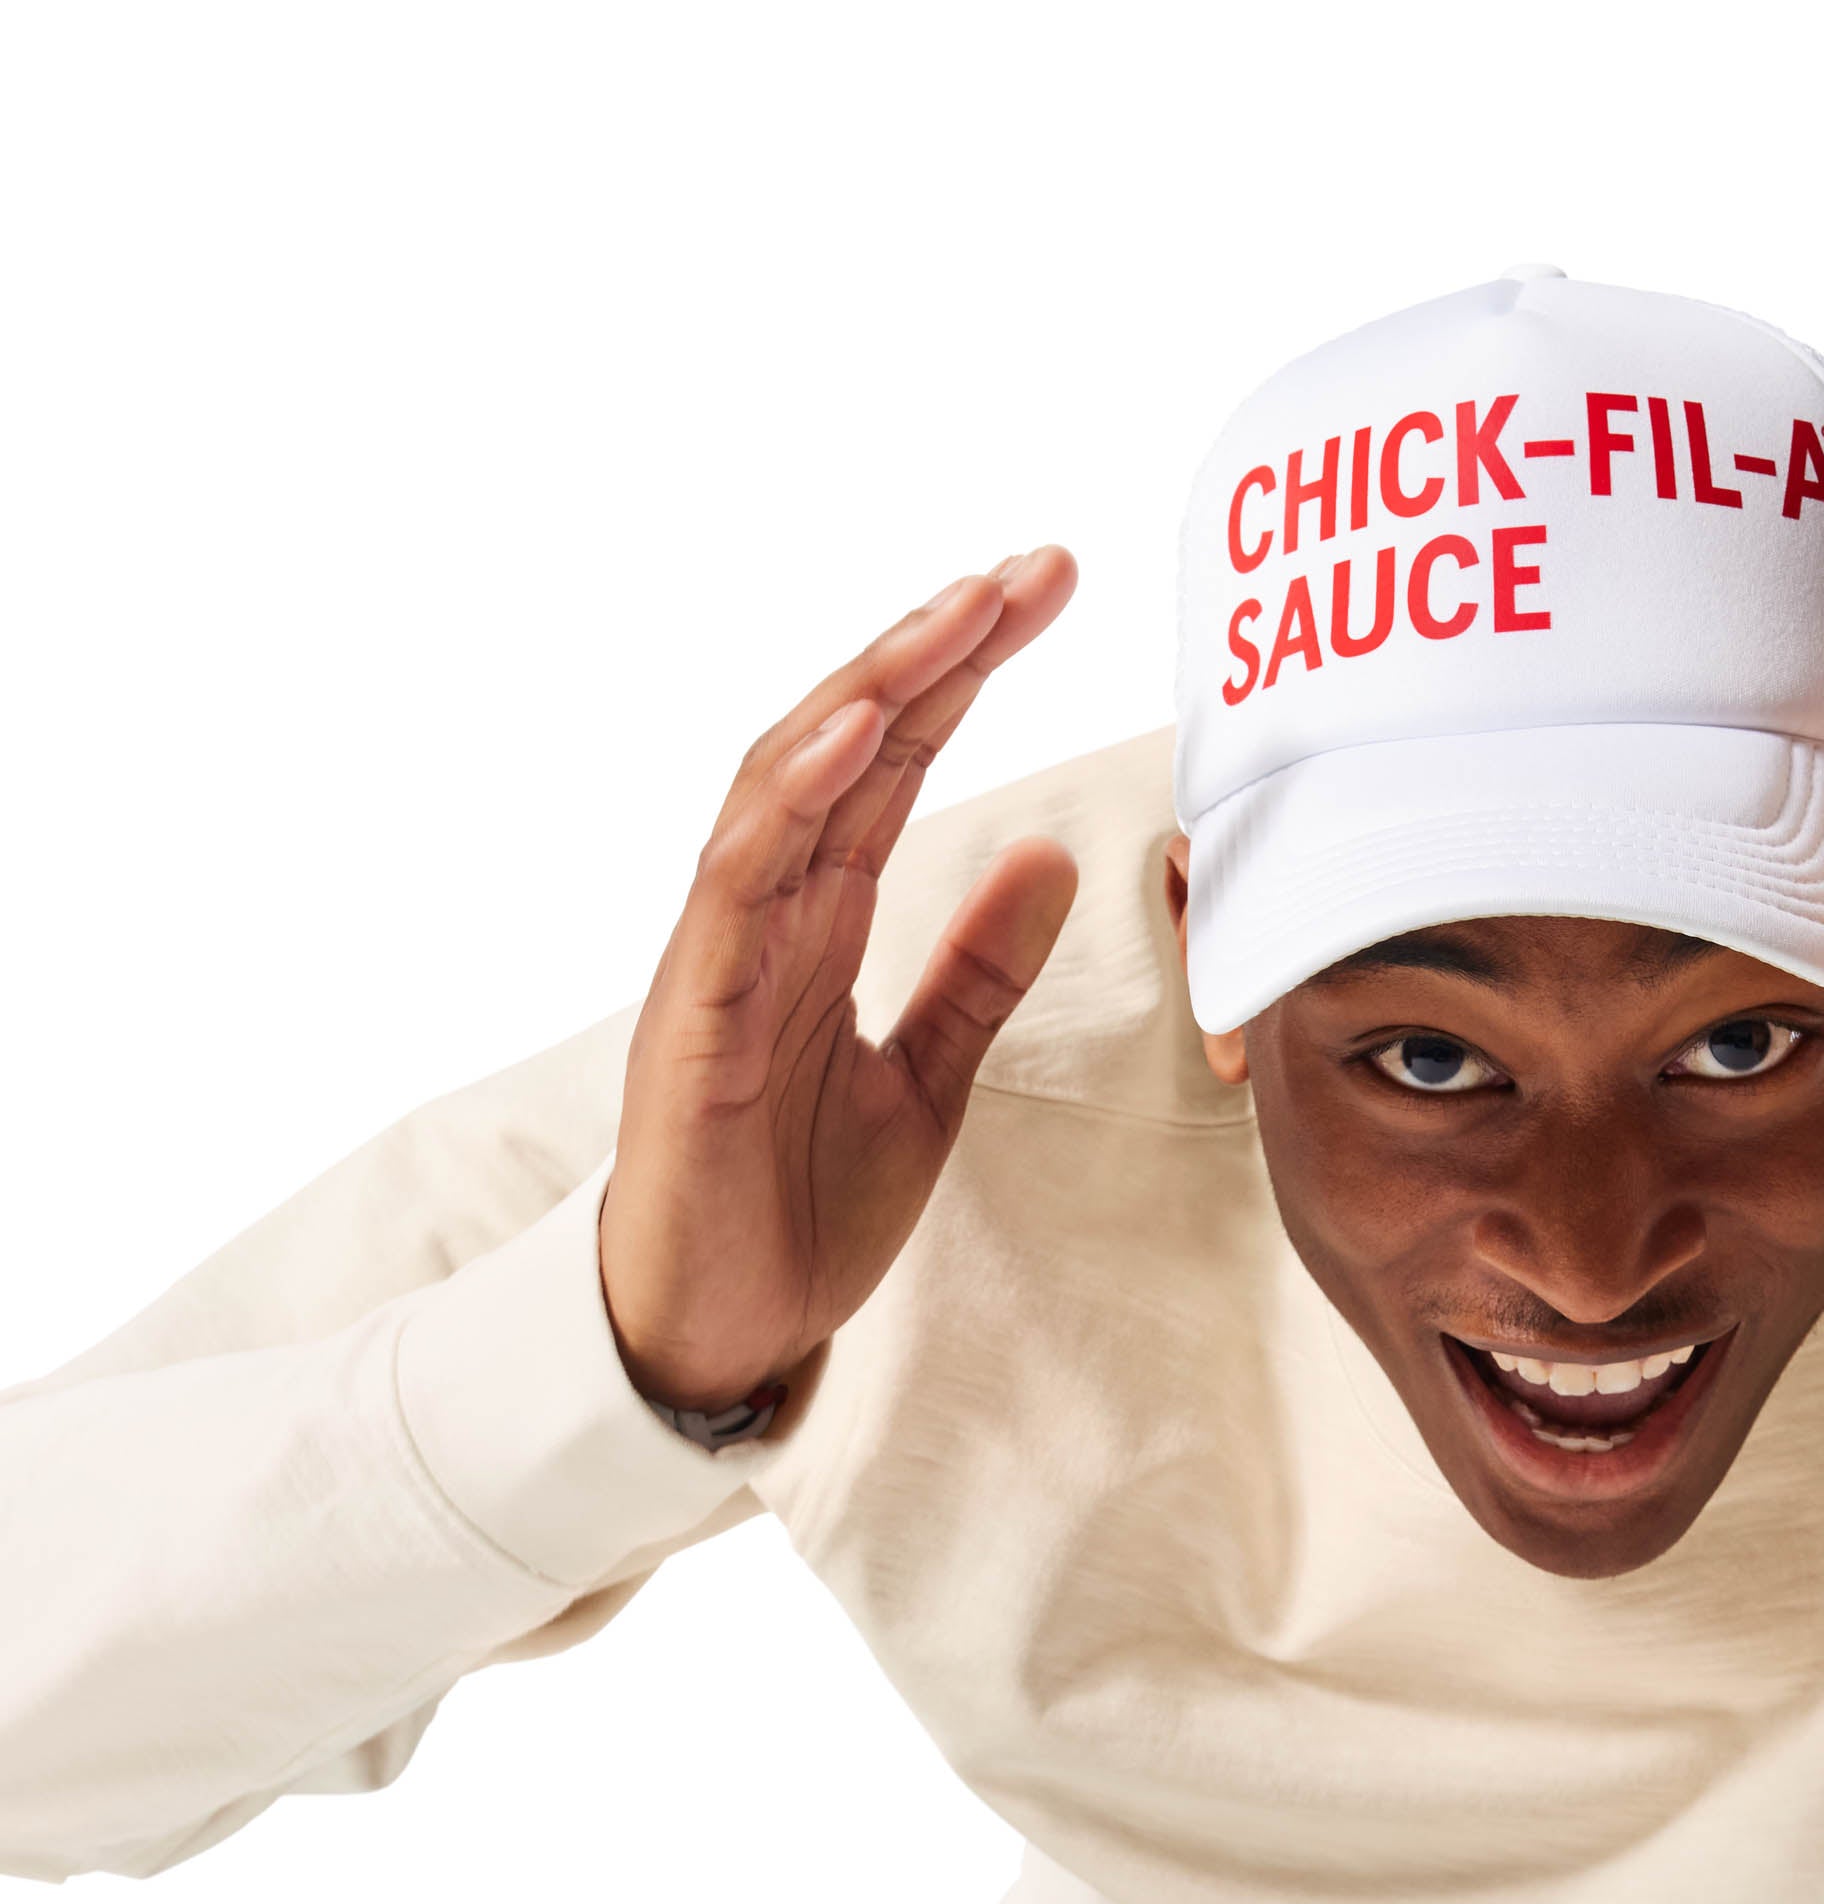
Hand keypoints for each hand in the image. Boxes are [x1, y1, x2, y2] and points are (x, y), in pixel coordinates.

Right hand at [600, 553, 1080, 1409]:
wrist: (722, 1335)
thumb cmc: (798, 1212)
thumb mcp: (931, 1082)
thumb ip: (979, 972)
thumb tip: (1049, 855)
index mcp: (821, 921)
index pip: (896, 764)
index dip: (966, 673)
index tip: (1049, 593)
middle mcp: (766, 913)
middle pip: (848, 743)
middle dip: (937, 648)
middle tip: (1033, 568)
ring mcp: (721, 956)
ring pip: (786, 785)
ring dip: (870, 692)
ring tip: (957, 613)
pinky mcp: (694, 1017)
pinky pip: (737, 884)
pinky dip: (792, 802)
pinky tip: (855, 735)